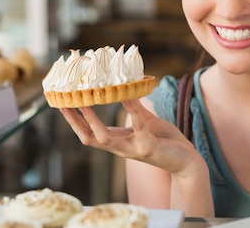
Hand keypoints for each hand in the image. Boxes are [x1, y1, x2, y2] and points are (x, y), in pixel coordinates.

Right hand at [59, 99, 198, 175]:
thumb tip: (125, 87)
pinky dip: (132, 110)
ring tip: (85, 100)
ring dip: (92, 120)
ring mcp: (133, 150)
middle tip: (63, 101)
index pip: (88, 134)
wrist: (188, 162)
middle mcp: (121, 149)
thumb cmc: (166, 141)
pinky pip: (138, 127)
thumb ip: (134, 109)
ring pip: (105, 139)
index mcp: (117, 142)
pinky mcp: (149, 147)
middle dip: (74, 121)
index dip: (73, 120)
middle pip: (89, 138)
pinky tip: (127, 95)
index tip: (60, 102)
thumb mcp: (146, 123)